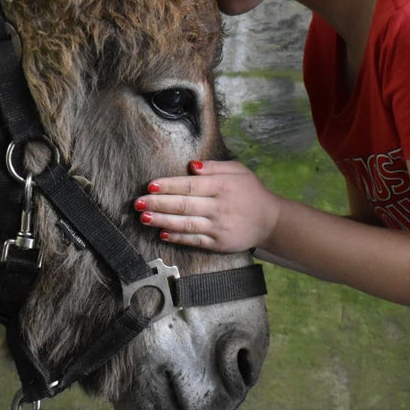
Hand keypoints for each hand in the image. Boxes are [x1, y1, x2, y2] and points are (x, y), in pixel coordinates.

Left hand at [135, 160, 281, 251]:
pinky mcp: (218, 243)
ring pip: (185, 224)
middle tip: (138, 203)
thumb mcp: (237, 170)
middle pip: (183, 205)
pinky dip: (177, 237)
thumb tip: (190, 165)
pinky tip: (162, 233)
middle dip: (158, 204)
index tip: (150, 186)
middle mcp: (219, 207)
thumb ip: (213, 167)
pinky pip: (194, 240)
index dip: (168, 186)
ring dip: (162, 221)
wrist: (271, 220)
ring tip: (143, 218)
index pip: (190, 185)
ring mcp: (218, 227)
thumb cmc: (251, 192)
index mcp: (222, 186)